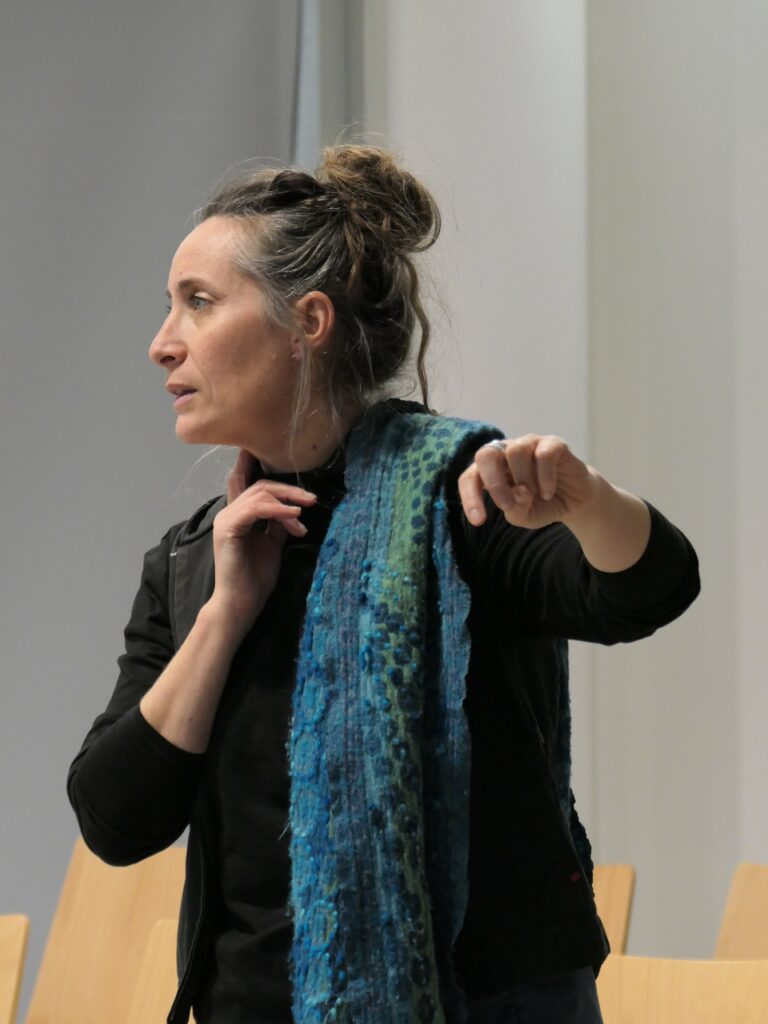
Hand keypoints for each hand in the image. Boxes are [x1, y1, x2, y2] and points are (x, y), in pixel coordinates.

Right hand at [208, 449, 316, 633]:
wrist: (242, 603)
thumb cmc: (255, 577)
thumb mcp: (273, 544)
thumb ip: (278, 523)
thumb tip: (293, 508)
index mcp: (238, 515)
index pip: (243, 482)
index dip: (250, 462)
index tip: (258, 446)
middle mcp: (229, 513)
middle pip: (260, 486)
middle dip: (289, 489)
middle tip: (311, 498)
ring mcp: (226, 520)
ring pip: (259, 494)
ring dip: (287, 501)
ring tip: (306, 508)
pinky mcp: (228, 529)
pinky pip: (255, 509)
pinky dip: (277, 510)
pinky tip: (293, 516)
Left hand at [458, 434, 598, 530]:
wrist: (574, 501)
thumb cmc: (541, 505)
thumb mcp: (524, 516)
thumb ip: (514, 508)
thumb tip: (519, 492)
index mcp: (492, 469)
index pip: (470, 477)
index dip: (470, 497)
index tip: (479, 521)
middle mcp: (506, 452)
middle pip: (486, 454)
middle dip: (494, 483)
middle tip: (508, 505)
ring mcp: (530, 444)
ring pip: (516, 451)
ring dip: (523, 479)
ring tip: (534, 495)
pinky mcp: (553, 444)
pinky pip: (544, 455)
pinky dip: (545, 478)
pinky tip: (548, 493)